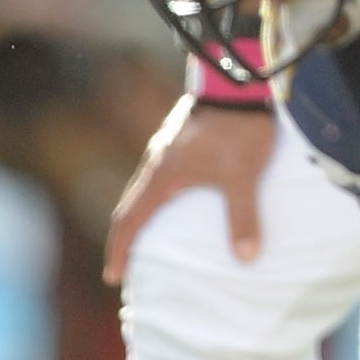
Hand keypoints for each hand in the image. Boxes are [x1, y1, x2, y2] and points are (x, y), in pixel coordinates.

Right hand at [104, 97, 275, 282]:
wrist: (239, 82)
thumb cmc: (237, 129)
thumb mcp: (242, 176)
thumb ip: (243, 217)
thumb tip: (247, 258)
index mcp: (161, 175)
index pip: (129, 220)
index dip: (119, 250)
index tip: (113, 277)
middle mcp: (156, 162)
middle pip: (131, 206)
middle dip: (126, 238)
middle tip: (126, 266)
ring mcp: (167, 149)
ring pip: (145, 190)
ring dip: (142, 216)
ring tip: (148, 240)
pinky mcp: (181, 140)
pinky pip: (161, 178)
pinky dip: (159, 199)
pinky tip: (175, 204)